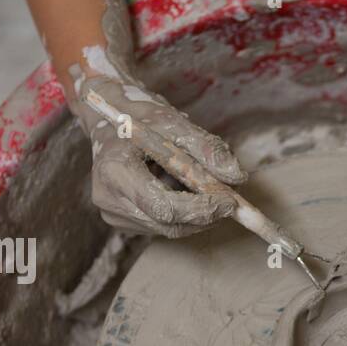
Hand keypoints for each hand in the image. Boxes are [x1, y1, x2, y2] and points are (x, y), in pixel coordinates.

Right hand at [72, 73, 245, 238]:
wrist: (111, 118)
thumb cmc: (142, 116)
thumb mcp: (174, 122)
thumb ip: (206, 148)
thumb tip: (237, 177)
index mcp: (115, 170)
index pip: (163, 206)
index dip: (200, 209)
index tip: (230, 202)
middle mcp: (108, 198)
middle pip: (168, 223)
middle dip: (205, 215)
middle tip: (232, 201)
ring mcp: (113, 213)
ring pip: (170, 228)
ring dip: (197, 215)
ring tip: (204, 187)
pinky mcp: (122, 221)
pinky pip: (163, 226)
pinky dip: (184, 214)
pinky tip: (181, 189)